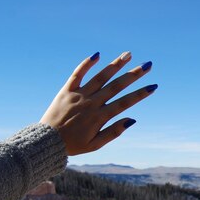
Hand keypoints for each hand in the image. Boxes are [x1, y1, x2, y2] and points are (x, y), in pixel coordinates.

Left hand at [40, 51, 156, 155]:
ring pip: (100, 76)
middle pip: (116, 86)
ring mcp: (79, 95)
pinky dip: (87, 64)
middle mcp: (91, 103)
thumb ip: (114, 132)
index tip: (153, 86)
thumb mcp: (95, 144)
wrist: (46, 141)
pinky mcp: (66, 90)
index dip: (140, 94)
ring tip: (128, 54)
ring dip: (115, 65)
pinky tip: (97, 55)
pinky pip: (78, 74)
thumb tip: (132, 119)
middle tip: (147, 65)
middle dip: (134, 75)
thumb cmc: (73, 145)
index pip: (125, 102)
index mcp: (100, 117)